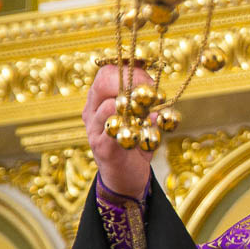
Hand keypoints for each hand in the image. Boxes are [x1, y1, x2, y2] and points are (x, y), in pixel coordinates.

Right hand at [83, 65, 153, 198]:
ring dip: (134, 107)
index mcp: (100, 99)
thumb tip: (157, 92)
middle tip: (150, 95)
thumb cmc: (135, 141)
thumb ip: (147, 103)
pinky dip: (134, 126)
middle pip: (103, 82)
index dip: (131, 72)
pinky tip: (146, 129)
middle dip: (132, 83)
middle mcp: (92, 111)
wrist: (125, 177)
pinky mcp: (101, 147)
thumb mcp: (142, 117)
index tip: (151, 83)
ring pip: (108, 106)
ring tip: (148, 114)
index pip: (107, 72)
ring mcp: (93, 129)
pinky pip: (114, 130)